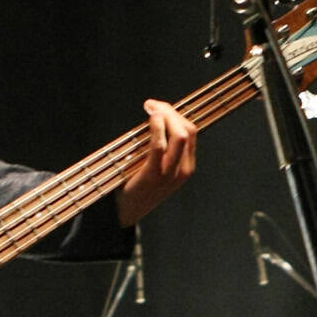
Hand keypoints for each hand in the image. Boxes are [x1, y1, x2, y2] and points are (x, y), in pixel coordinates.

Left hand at [116, 100, 196, 227]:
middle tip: (152, 104)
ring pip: (179, 135)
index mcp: (187, 166)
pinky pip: (160, 146)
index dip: (176, 114)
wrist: (125, 211)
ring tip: (150, 108)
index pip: (191, 132)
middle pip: (187, 130)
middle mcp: (184, 170)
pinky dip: (156, 128)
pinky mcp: (154, 175)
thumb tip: (156, 116)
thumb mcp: (158, 166)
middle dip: (171, 112)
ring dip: (165, 116)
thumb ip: (162, 147)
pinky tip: (150, 118)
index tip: (159, 106)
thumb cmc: (138, 184)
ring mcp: (171, 174)